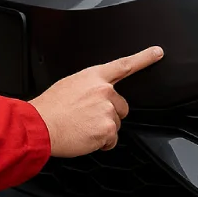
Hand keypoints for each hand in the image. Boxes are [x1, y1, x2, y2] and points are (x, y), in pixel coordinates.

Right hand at [29, 46, 163, 157]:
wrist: (39, 125)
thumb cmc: (49, 109)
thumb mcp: (68, 87)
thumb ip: (87, 89)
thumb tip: (93, 99)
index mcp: (93, 77)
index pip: (123, 65)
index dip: (144, 58)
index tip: (157, 53)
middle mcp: (104, 91)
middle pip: (121, 107)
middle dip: (109, 115)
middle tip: (87, 119)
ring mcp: (107, 110)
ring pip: (115, 125)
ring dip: (102, 130)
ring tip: (81, 128)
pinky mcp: (108, 129)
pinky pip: (111, 140)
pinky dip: (101, 143)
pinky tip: (85, 137)